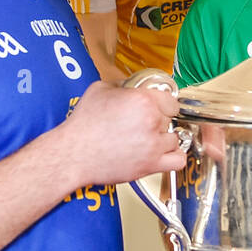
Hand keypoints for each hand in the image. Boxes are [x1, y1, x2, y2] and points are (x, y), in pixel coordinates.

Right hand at [59, 80, 187, 186]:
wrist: (73, 154)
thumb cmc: (83, 125)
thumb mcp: (100, 90)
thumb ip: (123, 85)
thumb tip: (132, 86)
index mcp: (143, 100)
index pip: (171, 101)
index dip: (163, 103)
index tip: (159, 107)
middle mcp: (152, 121)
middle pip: (170, 119)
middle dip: (158, 120)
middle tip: (142, 124)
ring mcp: (153, 145)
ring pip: (174, 138)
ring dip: (163, 138)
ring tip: (148, 139)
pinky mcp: (151, 165)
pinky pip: (178, 160)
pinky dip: (174, 156)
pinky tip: (163, 152)